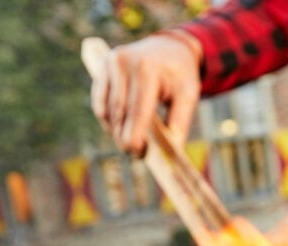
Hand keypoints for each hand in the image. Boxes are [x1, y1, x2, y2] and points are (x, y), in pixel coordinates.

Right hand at [90, 31, 202, 156]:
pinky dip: (108, 120)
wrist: (168, 48)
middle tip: (137, 154)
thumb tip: (169, 153)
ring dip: (116, 131)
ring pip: (106, 111)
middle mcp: (124, 64)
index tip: (138, 155)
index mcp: (147, 69)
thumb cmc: (179, 75)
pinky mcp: (102, 68)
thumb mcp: (188, 95)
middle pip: (119, 114)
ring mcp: (109, 64)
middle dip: (125, 138)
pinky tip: (121, 128)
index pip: (136, 112)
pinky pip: (100, 104)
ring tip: (132, 141)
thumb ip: (179, 122)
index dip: (135, 137)